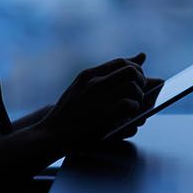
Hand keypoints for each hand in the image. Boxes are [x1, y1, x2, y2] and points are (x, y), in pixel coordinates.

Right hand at [40, 53, 162, 150]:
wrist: (51, 134)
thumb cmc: (68, 113)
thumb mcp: (80, 88)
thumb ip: (104, 76)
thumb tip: (138, 58)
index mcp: (89, 75)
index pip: (121, 62)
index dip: (135, 69)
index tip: (138, 79)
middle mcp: (94, 83)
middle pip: (131, 71)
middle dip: (141, 81)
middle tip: (139, 93)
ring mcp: (98, 98)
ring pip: (132, 86)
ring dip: (139, 97)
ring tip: (134, 105)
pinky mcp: (103, 115)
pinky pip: (129, 105)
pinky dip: (134, 109)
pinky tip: (129, 115)